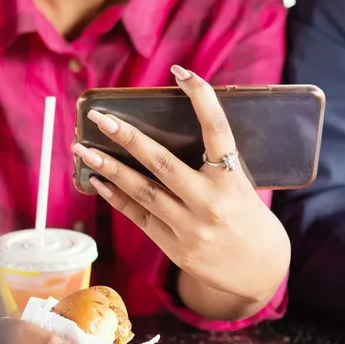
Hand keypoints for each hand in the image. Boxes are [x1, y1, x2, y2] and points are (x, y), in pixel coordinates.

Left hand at [72, 66, 289, 317]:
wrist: (261, 271)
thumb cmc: (252, 222)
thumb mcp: (244, 188)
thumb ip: (218, 167)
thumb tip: (176, 136)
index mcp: (233, 181)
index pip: (217, 131)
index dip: (201, 97)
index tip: (182, 72)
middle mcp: (210, 202)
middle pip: (162, 163)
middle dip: (127, 137)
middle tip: (100, 118)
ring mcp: (190, 228)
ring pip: (142, 191)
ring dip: (109, 168)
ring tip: (83, 149)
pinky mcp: (175, 247)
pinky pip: (139, 217)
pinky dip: (118, 197)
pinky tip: (100, 182)